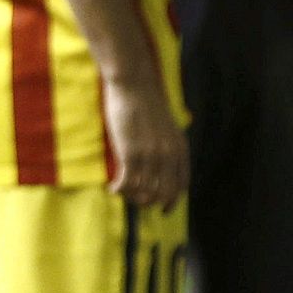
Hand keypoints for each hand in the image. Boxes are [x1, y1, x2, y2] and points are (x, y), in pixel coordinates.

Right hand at [102, 77, 188, 212]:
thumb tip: (160, 163)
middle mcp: (169, 156)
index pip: (181, 186)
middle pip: (163, 194)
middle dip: (149, 203)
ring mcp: (150, 156)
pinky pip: (127, 183)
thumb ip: (167, 145)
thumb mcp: (166, 126)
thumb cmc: (145, 101)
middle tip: (135, 201)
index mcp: (180, 149)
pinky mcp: (131, 153)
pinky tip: (111, 188)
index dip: (171, 200)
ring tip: (120, 191)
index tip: (161, 207)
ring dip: (131, 197)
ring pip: (144, 192)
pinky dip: (119, 190)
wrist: (133, 84)